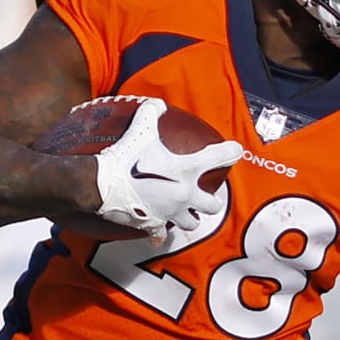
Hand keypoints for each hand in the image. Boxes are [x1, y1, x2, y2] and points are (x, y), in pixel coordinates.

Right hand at [92, 97, 240, 236]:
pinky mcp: (154, 225)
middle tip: (206, 196)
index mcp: (187, 170)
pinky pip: (161, 235)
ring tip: (185, 212)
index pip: (219, 157)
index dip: (231, 152)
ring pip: (192, 224)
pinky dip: (160, 234)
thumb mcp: (140, 130)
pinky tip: (157, 233)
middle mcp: (184, 194)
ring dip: (191, 218)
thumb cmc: (125, 157)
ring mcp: (170, 213)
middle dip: (212, 201)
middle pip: (212, 206)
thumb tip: (157, 104)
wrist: (103, 184)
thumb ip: (151, 113)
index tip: (236, 150)